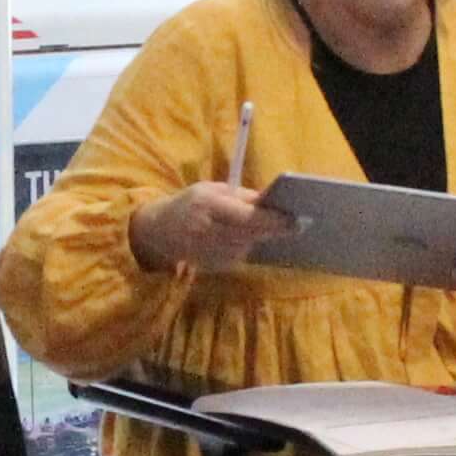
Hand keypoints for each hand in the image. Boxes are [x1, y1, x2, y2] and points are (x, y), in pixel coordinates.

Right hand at [133, 178, 293, 272]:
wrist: (158, 231)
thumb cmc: (190, 204)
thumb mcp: (212, 190)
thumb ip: (242, 197)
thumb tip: (273, 203)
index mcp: (208, 206)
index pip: (248, 217)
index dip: (273, 220)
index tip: (295, 219)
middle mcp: (208, 231)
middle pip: (252, 234)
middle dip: (275, 229)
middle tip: (297, 224)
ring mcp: (209, 252)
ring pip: (248, 245)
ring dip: (260, 237)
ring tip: (271, 228)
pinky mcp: (213, 266)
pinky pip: (239, 254)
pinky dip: (245, 245)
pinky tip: (241, 238)